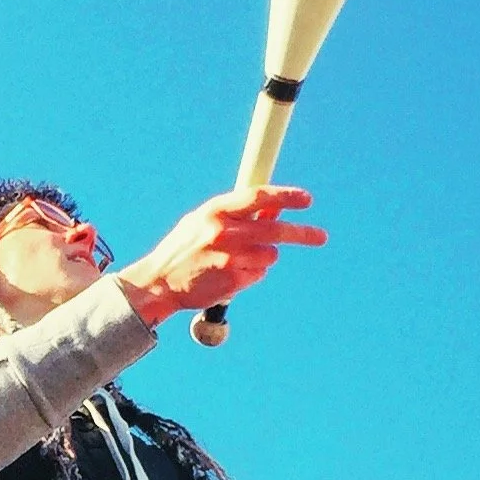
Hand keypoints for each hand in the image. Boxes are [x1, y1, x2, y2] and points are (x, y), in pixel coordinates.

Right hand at [116, 186, 325, 326]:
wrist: (159, 283)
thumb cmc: (183, 249)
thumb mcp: (203, 222)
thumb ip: (237, 214)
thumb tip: (272, 210)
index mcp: (215, 211)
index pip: (259, 197)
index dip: (286, 197)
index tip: (306, 200)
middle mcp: (224, 232)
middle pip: (275, 229)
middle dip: (302, 233)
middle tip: (320, 236)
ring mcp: (230, 257)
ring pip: (269, 255)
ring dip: (263, 257)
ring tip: (236, 261)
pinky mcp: (233, 279)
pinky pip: (259, 274)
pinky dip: (252, 274)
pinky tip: (229, 274)